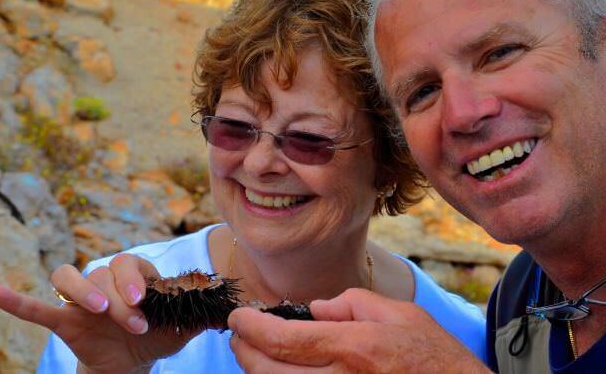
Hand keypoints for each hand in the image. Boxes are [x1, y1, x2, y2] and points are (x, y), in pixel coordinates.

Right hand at [0, 254, 199, 373]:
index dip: (135, 280)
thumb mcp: (181, 327)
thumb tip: (229, 309)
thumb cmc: (158, 336)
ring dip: (83, 291)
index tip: (145, 303)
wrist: (133, 363)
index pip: (130, 264)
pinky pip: (37, 307)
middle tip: (134, 322)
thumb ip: (201, 314)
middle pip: (102, 272)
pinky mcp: (64, 320)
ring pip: (70, 278)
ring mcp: (82, 299)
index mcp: (134, 277)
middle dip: (118, 297)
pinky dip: (17, 300)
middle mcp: (106, 281)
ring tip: (97, 311)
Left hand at [228, 288, 489, 372]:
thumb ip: (353, 304)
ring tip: (256, 354)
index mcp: (353, 348)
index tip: (237, 318)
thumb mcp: (400, 314)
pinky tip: (283, 372)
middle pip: (268, 372)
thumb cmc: (434, 358)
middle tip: (240, 336)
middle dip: (244, 352)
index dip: (250, 328)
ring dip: (257, 372)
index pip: (283, 339)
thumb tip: (316, 308)